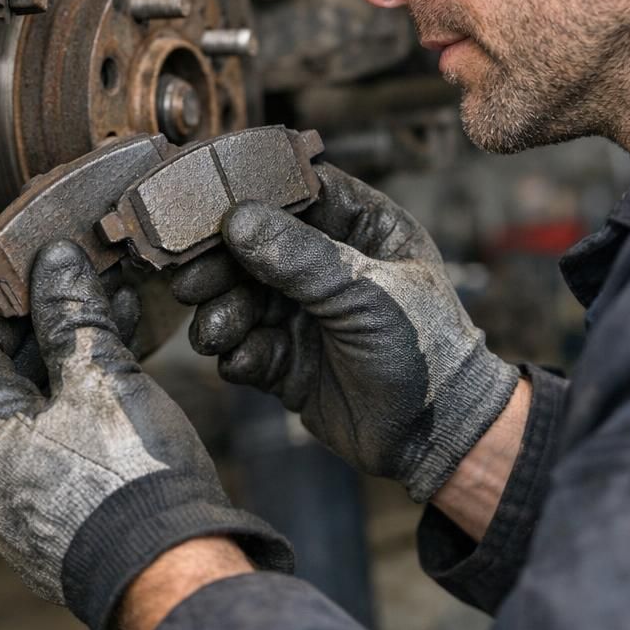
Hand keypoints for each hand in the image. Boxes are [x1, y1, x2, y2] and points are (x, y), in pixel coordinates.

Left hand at [0, 240, 291, 629]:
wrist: (169, 568)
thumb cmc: (128, 484)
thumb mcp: (100, 377)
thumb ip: (71, 312)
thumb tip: (54, 260)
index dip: (1, 295)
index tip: (39, 263)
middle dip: (46, 314)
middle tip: (83, 275)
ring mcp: (13, 486)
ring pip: (31, 394)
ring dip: (68, 346)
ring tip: (114, 301)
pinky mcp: (48, 496)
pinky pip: (50, 424)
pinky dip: (77, 385)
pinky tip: (119, 347)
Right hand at [172, 164, 518, 501]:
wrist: (438, 439)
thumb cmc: (427, 351)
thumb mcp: (368, 294)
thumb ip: (301, 258)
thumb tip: (237, 220)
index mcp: (360, 227)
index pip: (298, 190)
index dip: (252, 193)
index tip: (209, 204)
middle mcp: (326, 262)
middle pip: (255, 245)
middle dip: (220, 264)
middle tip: (191, 281)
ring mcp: (304, 310)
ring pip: (242, 297)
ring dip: (221, 312)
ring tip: (216, 332)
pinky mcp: (288, 357)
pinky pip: (246, 345)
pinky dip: (237, 352)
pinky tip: (244, 362)